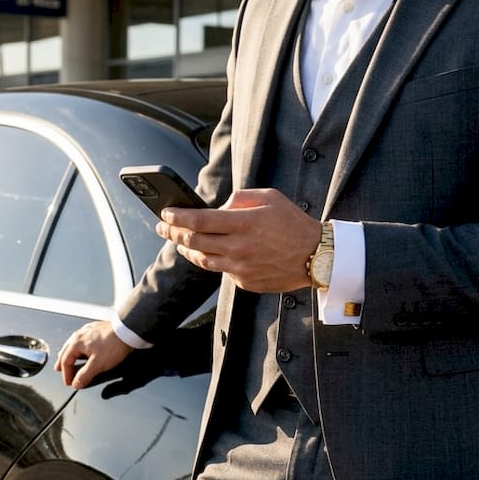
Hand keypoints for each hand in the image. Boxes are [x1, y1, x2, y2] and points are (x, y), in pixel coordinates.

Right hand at [54, 320, 133, 389]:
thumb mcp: (97, 365)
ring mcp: (88, 331)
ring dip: (71, 354)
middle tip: (60, 370)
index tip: (69, 383)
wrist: (128, 330)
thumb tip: (76, 383)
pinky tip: (86, 349)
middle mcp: (80, 335)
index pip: (65, 362)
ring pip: (74, 344)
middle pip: (66, 351)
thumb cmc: (114, 344)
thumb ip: (84, 376)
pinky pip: (84, 340)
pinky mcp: (97, 329)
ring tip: (71, 360)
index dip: (66, 375)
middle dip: (63, 362)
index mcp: (76, 342)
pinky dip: (80, 348)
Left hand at [158, 188, 320, 292]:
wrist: (316, 256)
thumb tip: (218, 208)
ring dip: (186, 249)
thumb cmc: (293, 223)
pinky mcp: (244, 282)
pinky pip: (222, 270)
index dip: (178, 217)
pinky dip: (214, 260)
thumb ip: (240, 199)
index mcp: (244, 223)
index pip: (199, 220)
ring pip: (202, 260)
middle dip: (173, 232)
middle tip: (163, 227)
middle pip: (194, 241)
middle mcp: (239, 247)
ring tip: (179, 241)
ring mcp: (240, 267)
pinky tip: (211, 252)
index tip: (166, 213)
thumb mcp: (270, 197)